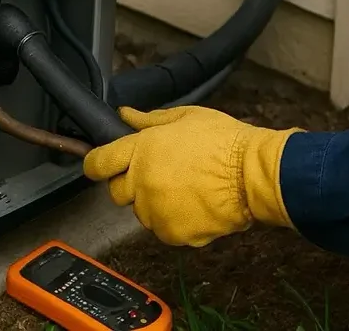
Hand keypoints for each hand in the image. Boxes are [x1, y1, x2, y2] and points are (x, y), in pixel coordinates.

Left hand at [83, 105, 300, 246]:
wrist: (253, 174)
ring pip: (141, 212)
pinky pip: (163, 230)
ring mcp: (156, 210)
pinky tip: (193, 207)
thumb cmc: (223, 141)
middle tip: (155, 176)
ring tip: (182, 191)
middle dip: (129, 185)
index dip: (95, 165)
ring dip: (153, 204)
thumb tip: (124, 114)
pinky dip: (173, 222)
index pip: (98, 163)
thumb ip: (148, 119)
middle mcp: (142, 181)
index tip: (99, 166)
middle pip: (116, 192)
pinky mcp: (173, 233)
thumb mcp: (184, 118)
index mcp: (140, 149)